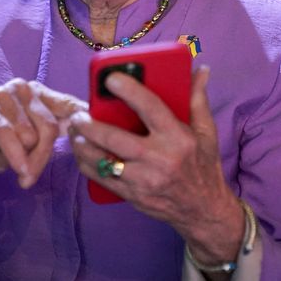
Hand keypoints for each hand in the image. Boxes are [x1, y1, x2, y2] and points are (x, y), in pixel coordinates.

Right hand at [0, 79, 85, 220]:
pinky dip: (12, 155)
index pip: (69, 105)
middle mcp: (24, 88)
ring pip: (29, 135)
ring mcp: (3, 95)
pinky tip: (11, 170)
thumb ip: (54, 133)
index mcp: (39, 93)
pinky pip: (8, 136)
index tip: (97, 139)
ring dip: (21, 159)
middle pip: (49, 127)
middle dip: (42, 157)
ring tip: (7, 163)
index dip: (84, 121)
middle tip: (29, 178)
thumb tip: (87, 135)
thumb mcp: (31, 140)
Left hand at [69, 66, 244, 264]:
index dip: (129, 91)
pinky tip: (80, 150)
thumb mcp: (206, 131)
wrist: (203, 209)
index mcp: (178, 138)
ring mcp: (143, 180)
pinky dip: (85, 163)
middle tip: (78, 113)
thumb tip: (201, 70)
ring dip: (81, 144)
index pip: (150, 108)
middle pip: (115, 138)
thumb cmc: (203, 165)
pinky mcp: (132, 195)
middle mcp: (159, 159)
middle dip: (90, 124)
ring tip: (74, 130)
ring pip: (102, 160)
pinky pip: (101, 178)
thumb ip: (198, 99)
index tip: (110, 78)